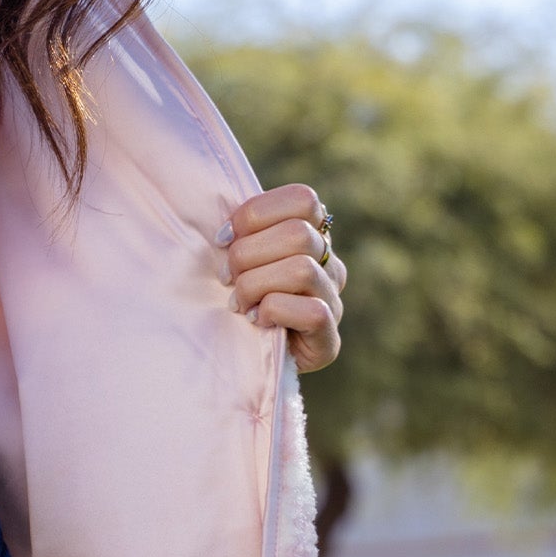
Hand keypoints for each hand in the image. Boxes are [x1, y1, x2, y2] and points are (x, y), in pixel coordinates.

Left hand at [218, 183, 345, 373]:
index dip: (257, 213)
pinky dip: (274, 312)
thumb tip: (222, 226)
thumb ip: (239, 232)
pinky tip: (256, 320)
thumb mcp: (235, 256)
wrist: (243, 357)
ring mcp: (333, 301)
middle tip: (226, 278)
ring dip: (256, 285)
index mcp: (311, 235)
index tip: (222, 238)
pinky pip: (312, 311)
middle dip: (248, 255)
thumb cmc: (234, 295)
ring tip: (238, 302)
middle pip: (299, 234)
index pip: (304, 199)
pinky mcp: (330, 339)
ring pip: (302, 270)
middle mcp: (330, 264)